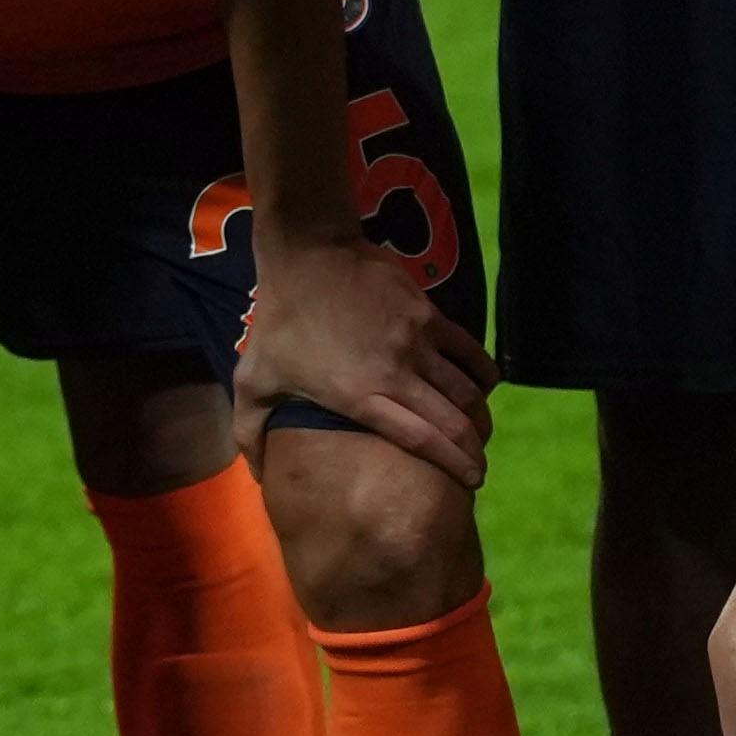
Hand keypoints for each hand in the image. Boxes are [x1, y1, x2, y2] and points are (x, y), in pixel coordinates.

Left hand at [236, 226, 496, 487]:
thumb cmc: (282, 321)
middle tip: (477, 469)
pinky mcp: (430, 314)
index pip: (422, 439)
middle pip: (454, 421)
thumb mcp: (253, 380)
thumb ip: (250, 431)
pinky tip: (484, 388)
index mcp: (359, 395)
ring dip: (481, 417)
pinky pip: (469, 351)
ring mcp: (418, 341)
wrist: (309, 253)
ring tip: (480, 434)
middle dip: (473, 451)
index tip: (469, 483)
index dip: (453, 464)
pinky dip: (483, 374)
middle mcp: (396, 372)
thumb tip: (257, 476)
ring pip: (468, 389)